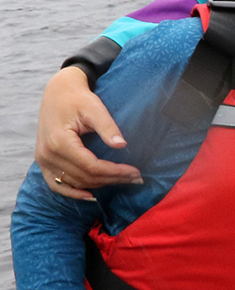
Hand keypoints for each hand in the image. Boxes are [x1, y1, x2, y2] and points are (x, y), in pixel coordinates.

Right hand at [35, 66, 140, 199]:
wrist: (57, 93)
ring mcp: (43, 160)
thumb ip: (107, 127)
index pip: (91, 166)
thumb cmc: (78, 99)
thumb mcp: (94, 108)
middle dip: (112, 179)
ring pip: (74, 182)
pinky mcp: (43, 161)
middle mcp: (47, 154)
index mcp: (59, 142)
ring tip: (123, 181)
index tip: (136, 171)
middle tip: (136, 178)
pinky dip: (72, 192)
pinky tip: (90, 195)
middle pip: (84, 177)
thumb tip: (122, 145)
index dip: (115, 172)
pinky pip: (56, 184)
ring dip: (99, 185)